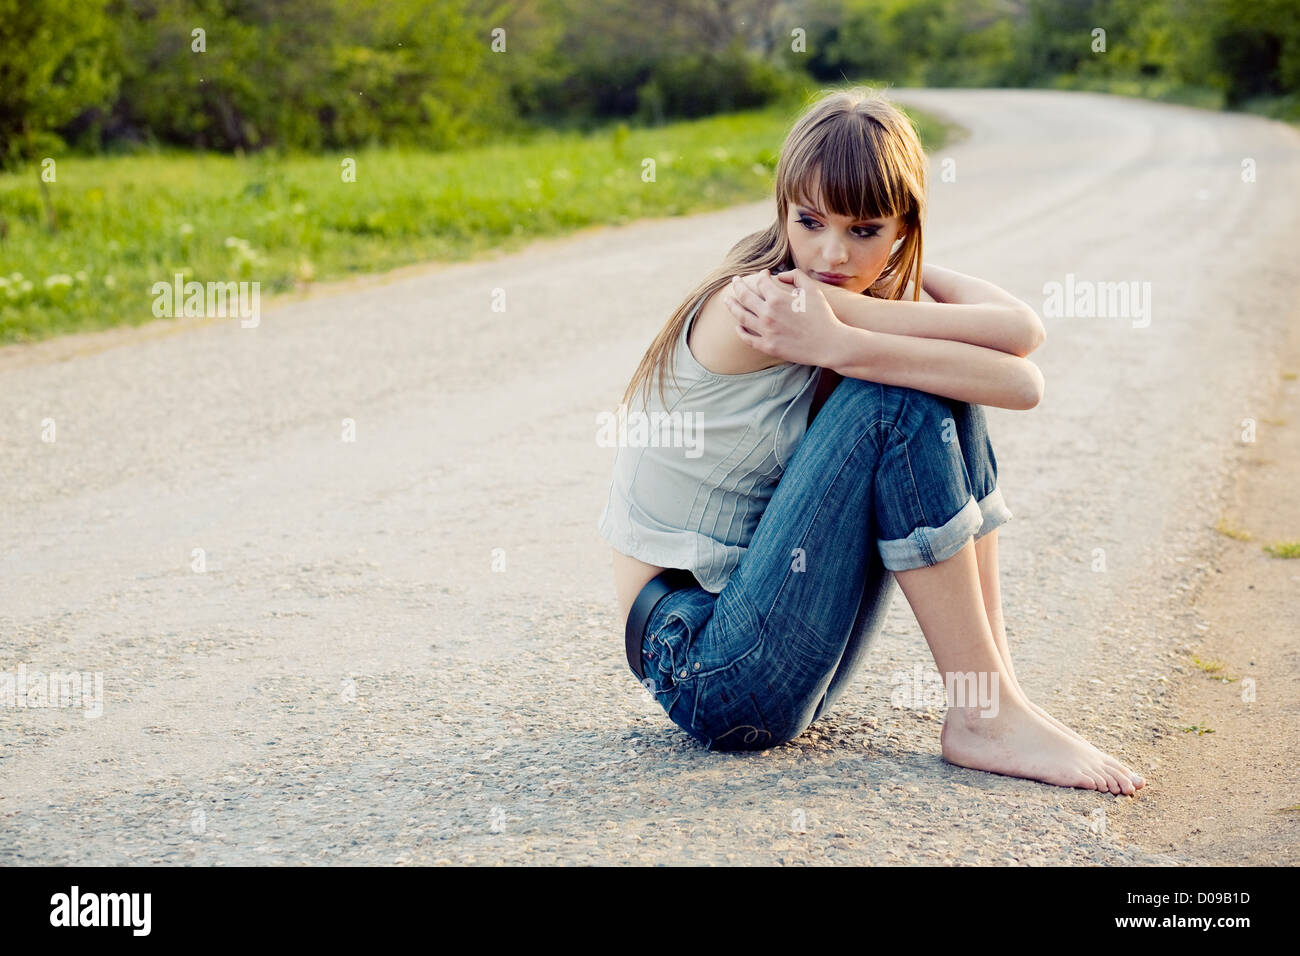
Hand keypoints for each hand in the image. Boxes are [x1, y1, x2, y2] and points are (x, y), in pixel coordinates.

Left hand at [722, 268, 848, 367]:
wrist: (829, 344)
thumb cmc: (823, 316)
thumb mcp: (812, 290)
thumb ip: (796, 276)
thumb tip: (780, 274)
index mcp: (777, 298)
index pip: (761, 282)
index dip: (760, 275)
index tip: (763, 274)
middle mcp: (767, 314)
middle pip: (745, 296)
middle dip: (738, 286)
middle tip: (734, 281)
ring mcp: (766, 331)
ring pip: (741, 316)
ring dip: (732, 306)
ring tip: (727, 300)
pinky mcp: (768, 346)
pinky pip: (748, 338)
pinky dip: (740, 330)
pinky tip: (738, 325)